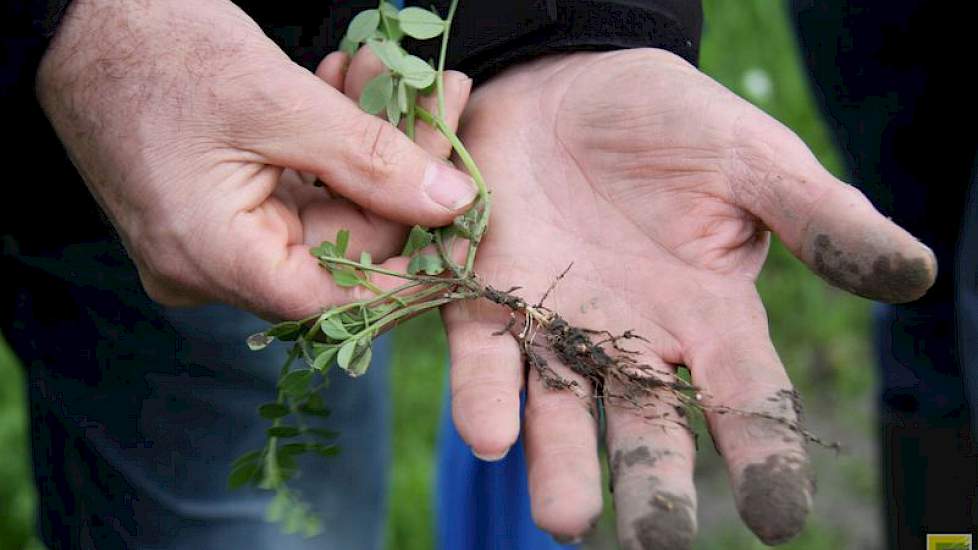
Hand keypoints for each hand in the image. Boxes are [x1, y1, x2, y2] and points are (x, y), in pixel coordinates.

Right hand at [36, 0, 474, 319]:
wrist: (80, 15)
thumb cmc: (158, 49)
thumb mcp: (279, 104)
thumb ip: (372, 160)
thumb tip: (452, 202)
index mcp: (213, 260)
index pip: (340, 295)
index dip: (410, 252)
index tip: (459, 198)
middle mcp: (208, 269)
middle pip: (339, 247)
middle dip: (395, 171)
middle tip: (435, 98)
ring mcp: (211, 241)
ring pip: (323, 213)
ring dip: (364, 146)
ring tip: (384, 75)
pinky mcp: (216, 209)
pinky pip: (292, 193)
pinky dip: (327, 146)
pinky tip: (348, 88)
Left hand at [443, 50, 934, 546]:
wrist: (571, 86)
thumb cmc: (672, 125)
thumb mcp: (753, 162)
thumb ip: (818, 218)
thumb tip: (914, 275)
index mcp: (707, 317)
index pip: (747, 399)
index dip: (764, 453)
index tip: (777, 516)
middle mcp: (632, 340)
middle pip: (648, 426)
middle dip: (652, 482)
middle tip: (657, 540)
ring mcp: (557, 325)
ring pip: (561, 411)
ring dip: (559, 465)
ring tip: (565, 517)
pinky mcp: (488, 298)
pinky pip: (486, 356)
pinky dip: (485, 395)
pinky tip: (491, 435)